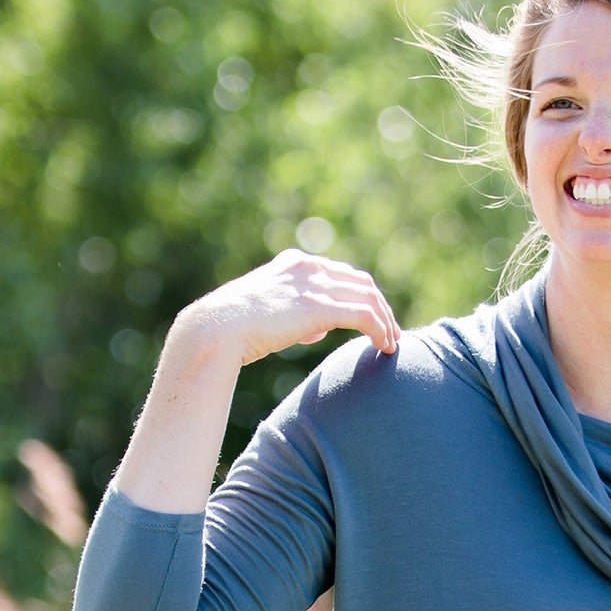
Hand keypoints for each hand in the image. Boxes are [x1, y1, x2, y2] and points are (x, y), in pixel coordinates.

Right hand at [176, 247, 398, 367]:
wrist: (217, 329)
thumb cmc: (233, 328)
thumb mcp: (268, 313)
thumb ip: (295, 314)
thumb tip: (317, 328)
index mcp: (295, 263)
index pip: (341, 274)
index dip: (362, 296)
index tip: (373, 318)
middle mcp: (309, 268)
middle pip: (361, 283)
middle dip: (381, 307)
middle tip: (392, 332)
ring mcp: (315, 285)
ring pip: (368, 298)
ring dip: (386, 321)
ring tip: (393, 343)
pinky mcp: (320, 307)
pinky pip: (365, 316)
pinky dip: (380, 331)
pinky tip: (385, 348)